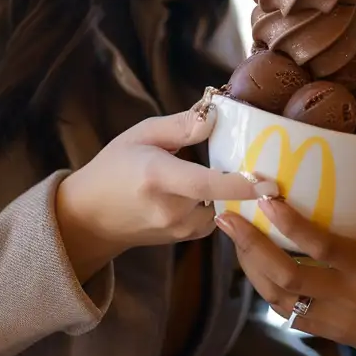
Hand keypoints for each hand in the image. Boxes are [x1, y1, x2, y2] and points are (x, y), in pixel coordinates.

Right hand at [53, 105, 276, 283]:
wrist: (86, 217)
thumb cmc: (114, 167)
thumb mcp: (142, 134)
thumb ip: (181, 125)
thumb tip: (216, 116)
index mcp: (158, 177)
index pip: (205, 183)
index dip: (240, 183)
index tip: (269, 181)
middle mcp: (168, 208)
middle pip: (221, 196)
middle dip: (242, 180)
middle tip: (262, 159)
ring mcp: (173, 229)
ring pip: (220, 209)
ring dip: (229, 193)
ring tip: (235, 170)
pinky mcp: (178, 239)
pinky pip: (210, 221)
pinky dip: (218, 206)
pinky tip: (217, 188)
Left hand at [217, 139, 355, 355]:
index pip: (320, 244)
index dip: (289, 223)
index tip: (265, 197)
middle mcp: (346, 294)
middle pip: (285, 274)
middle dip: (250, 246)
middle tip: (226, 218)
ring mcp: (335, 318)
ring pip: (279, 298)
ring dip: (253, 271)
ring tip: (236, 243)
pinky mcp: (332, 334)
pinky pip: (291, 316)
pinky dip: (272, 295)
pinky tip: (262, 276)